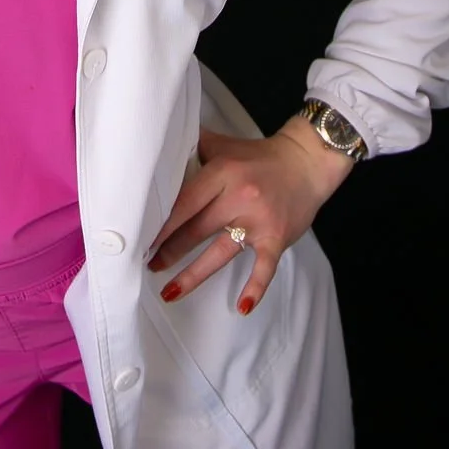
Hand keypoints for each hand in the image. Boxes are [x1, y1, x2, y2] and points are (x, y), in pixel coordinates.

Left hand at [145, 120, 354, 314]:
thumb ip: (193, 144)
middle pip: (196, 228)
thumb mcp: (223, 144)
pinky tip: (241, 307)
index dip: (162, 221)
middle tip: (146, 263)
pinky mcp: (276, 238)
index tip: (141, 236)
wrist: (307, 162)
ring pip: (219, 252)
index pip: (185, 200)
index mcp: (222, 172)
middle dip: (168, 249)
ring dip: (193, 275)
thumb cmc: (259, 156)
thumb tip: (159, 141)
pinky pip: (264, 267)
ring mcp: (258, 220)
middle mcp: (238, 196)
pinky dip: (254, 288)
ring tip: (169, 291)